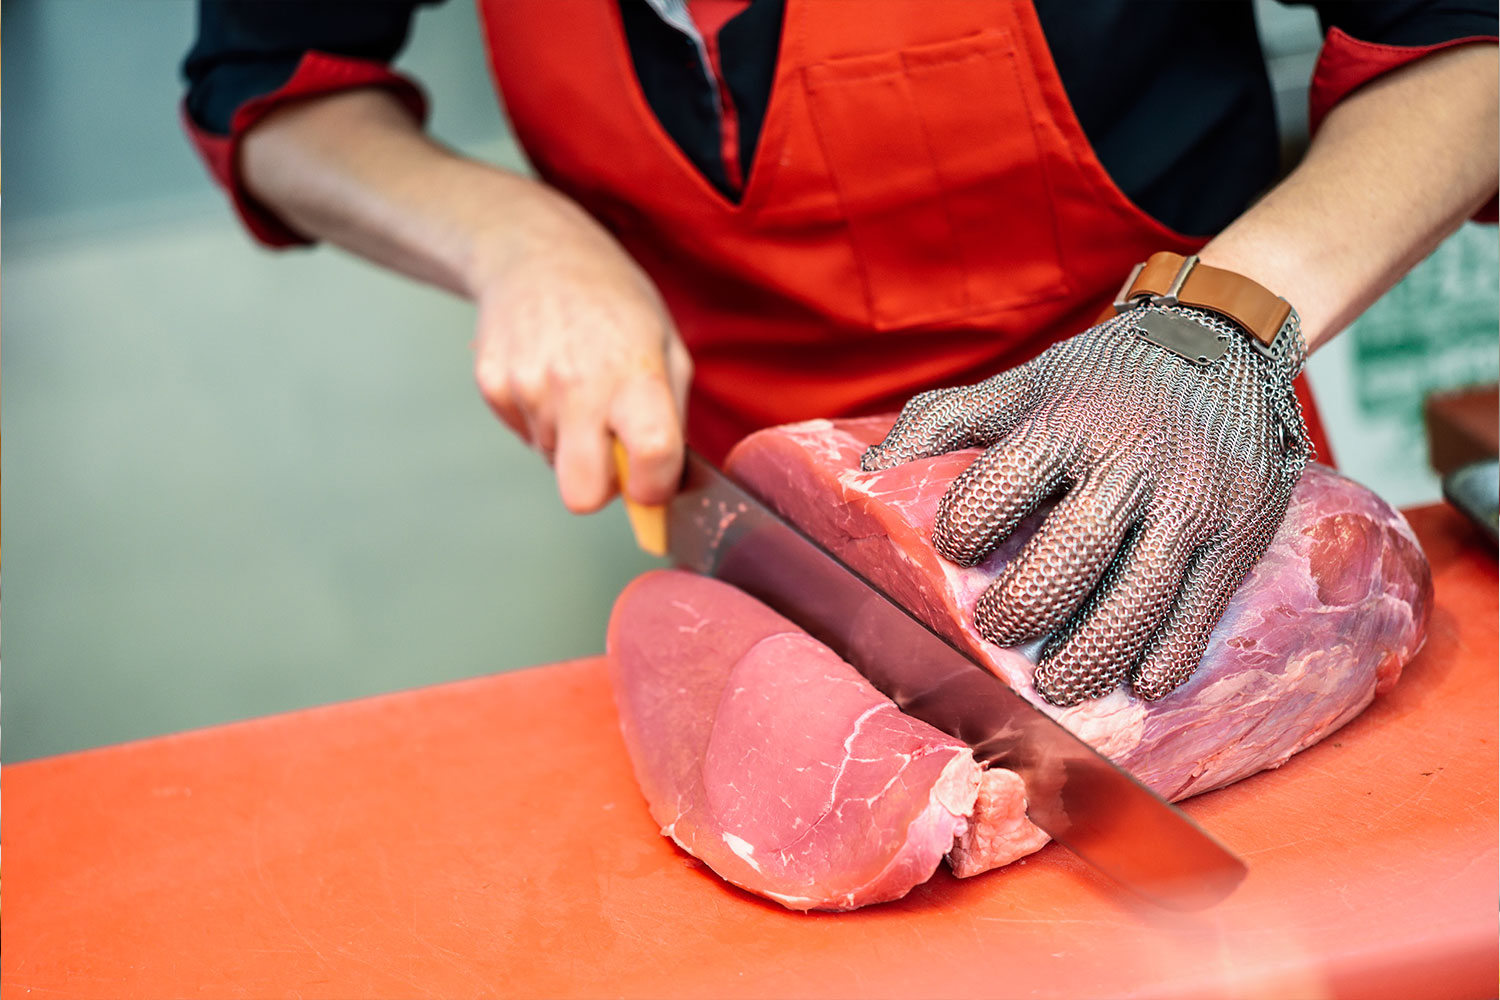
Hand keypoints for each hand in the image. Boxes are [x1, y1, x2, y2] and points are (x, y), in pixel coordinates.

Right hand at [469, 196, 691, 512]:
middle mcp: (578, 384)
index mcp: (634, 373)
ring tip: (576, 384)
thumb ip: (670, 417)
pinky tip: (547, 374)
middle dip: (599, 487)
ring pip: (553, 461)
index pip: (651, 456)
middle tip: (609, 450)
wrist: (534, 250)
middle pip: (582, 495)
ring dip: (570, 438)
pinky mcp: (493, 386)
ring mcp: (528, 387)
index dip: (654, 486)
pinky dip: (539, 418)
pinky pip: (525, 435)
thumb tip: (665, 487)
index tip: (651, 480)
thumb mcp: (665, 344)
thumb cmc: (610, 299)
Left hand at [862, 303, 1308, 705]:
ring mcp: (1193, 501)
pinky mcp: (1241, 533)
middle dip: (1023, 609)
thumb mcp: (1024, 383)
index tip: (958, 554)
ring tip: (1056, 685)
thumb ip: (945, 421)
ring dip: (1091, 654)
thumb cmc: (1103, 378)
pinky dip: (1168, 653)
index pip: (1000, 488)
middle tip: (997, 633)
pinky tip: (1139, 680)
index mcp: (1066, 422)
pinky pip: (1201, 608)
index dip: (967, 531)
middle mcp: (1132, 461)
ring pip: (1138, 597)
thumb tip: (869, 468)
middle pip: (1070, 557)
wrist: (1224, 342)